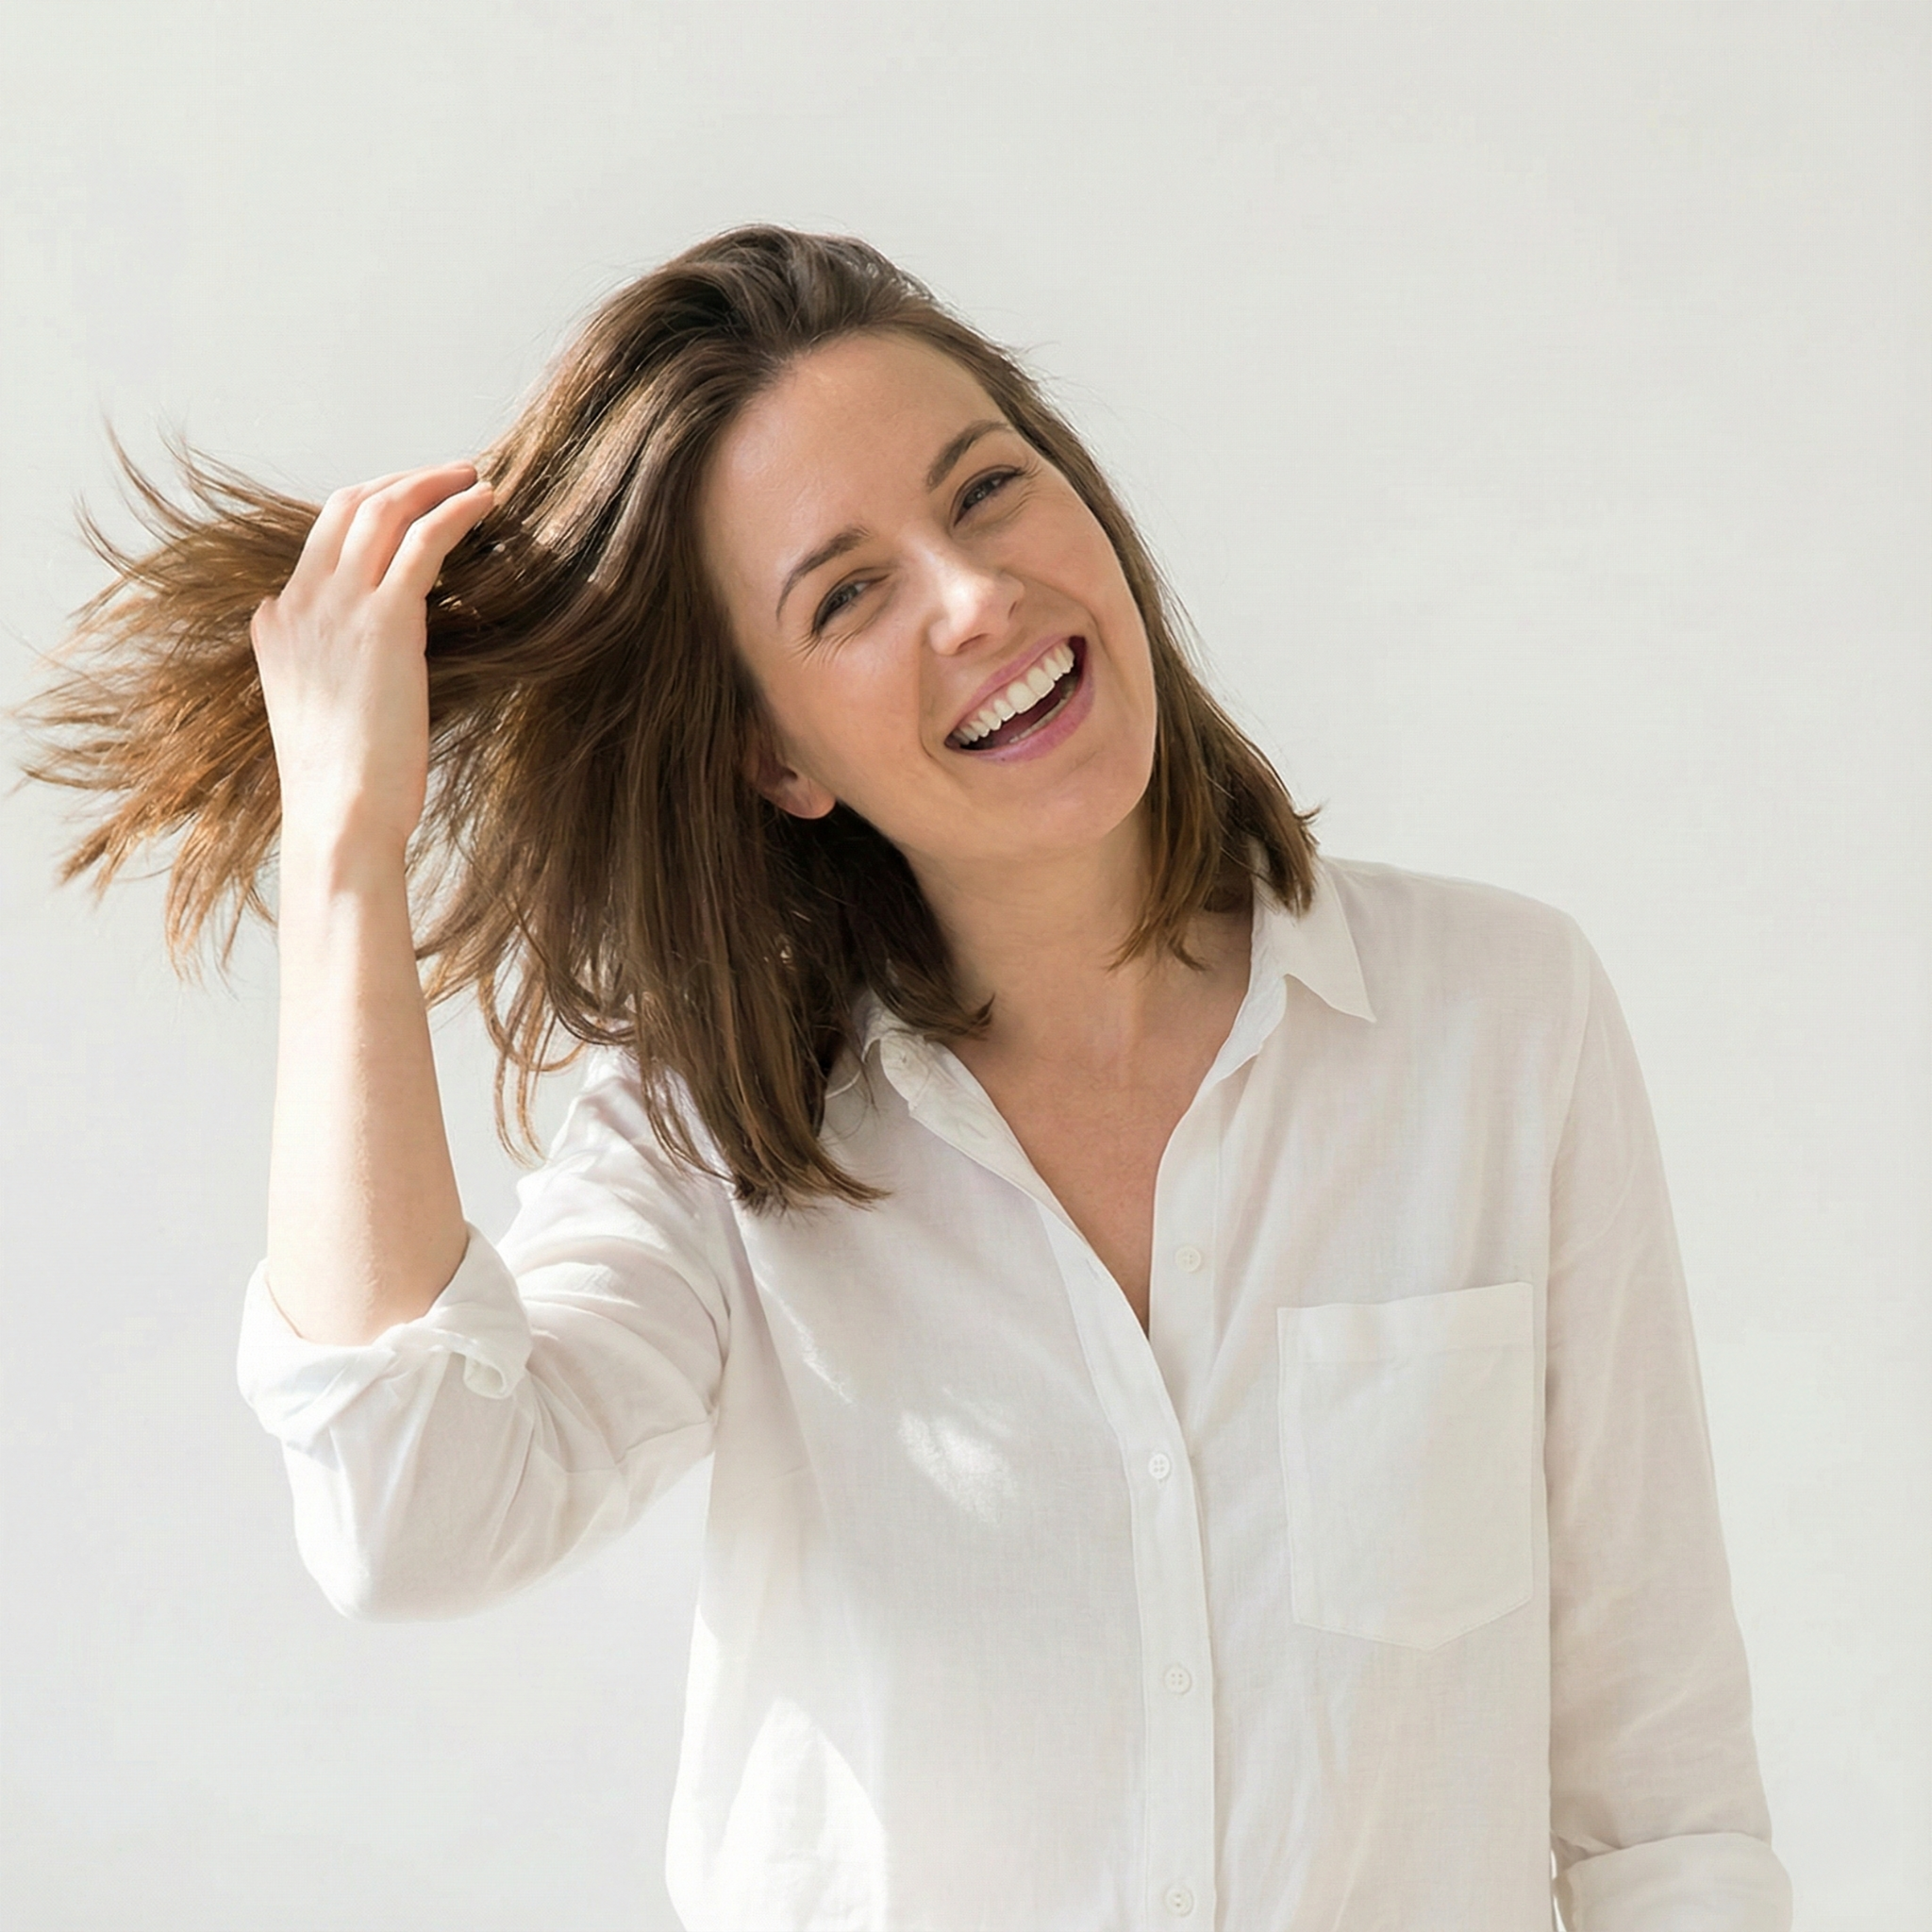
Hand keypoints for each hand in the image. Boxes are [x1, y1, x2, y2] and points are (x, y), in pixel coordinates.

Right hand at [250, 461, 493, 856]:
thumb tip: (358, 663)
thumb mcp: (321, 719)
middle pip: (347, 507)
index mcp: (278, 624)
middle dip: (400, 482)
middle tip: (449, 476)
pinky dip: (455, 510)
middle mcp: (300, 604)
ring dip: (432, 483)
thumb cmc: (345, 790)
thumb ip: (329, 673)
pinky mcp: (384, 620)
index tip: (414, 507)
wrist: (339, 818)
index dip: (371, 512)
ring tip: (476, 478)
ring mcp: (337, 607)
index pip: (321, 541)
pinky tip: (487, 502)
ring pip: (382, 510)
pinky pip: (422, 539)